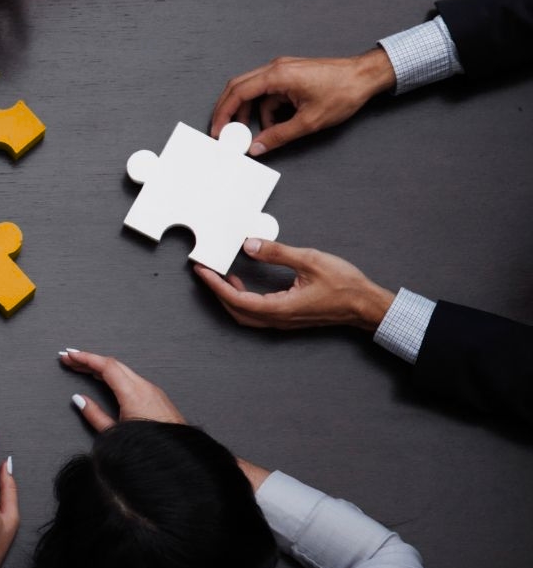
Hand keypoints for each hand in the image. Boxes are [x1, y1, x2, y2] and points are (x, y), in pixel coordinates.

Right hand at [61, 350, 271, 490]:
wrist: (180, 460)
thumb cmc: (150, 449)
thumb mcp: (115, 435)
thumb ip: (95, 415)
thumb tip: (79, 400)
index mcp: (133, 393)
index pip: (106, 366)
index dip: (85, 358)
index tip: (69, 356)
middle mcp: (144, 387)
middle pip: (113, 365)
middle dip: (89, 360)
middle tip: (69, 359)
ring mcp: (152, 390)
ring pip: (123, 370)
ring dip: (101, 367)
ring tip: (81, 368)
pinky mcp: (156, 397)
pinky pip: (131, 378)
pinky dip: (114, 375)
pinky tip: (105, 379)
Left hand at [194, 238, 394, 331]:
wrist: (366, 305)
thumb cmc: (344, 285)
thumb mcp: (309, 260)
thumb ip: (277, 253)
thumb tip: (250, 245)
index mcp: (281, 309)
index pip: (238, 300)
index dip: (216, 285)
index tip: (202, 271)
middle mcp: (279, 320)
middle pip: (236, 311)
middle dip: (217, 292)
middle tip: (204, 272)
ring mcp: (283, 322)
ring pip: (245, 315)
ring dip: (229, 296)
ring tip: (219, 276)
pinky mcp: (288, 318)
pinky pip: (257, 313)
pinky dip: (242, 299)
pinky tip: (241, 283)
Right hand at [211, 50, 395, 155]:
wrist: (366, 76)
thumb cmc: (343, 92)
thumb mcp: (308, 121)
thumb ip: (278, 136)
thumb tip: (257, 147)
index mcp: (277, 75)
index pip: (238, 92)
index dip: (223, 113)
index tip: (218, 130)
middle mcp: (275, 68)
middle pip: (239, 88)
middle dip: (228, 111)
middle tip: (223, 132)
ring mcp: (282, 70)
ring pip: (253, 92)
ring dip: (250, 113)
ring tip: (253, 134)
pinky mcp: (289, 76)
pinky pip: (268, 93)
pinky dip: (267, 110)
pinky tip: (275, 125)